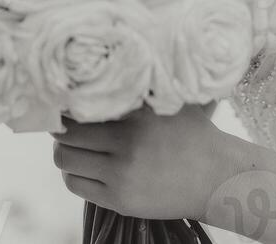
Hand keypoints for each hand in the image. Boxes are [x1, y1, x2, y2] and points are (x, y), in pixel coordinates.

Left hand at [51, 101, 223, 219]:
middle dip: (60, 130)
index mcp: (136, 117)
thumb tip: (100, 74)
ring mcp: (121, 177)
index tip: (64, 102)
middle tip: (63, 123)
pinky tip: (85, 164)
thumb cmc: (191, 132)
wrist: (215, 177)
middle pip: (66, 137)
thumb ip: (137, 91)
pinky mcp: (120, 201)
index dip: (66, 106)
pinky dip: (73, 173)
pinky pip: (77, 185)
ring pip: (65, 162)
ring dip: (64, 152)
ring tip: (72, 145)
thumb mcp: (168, 103)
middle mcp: (126, 146)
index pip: (81, 109)